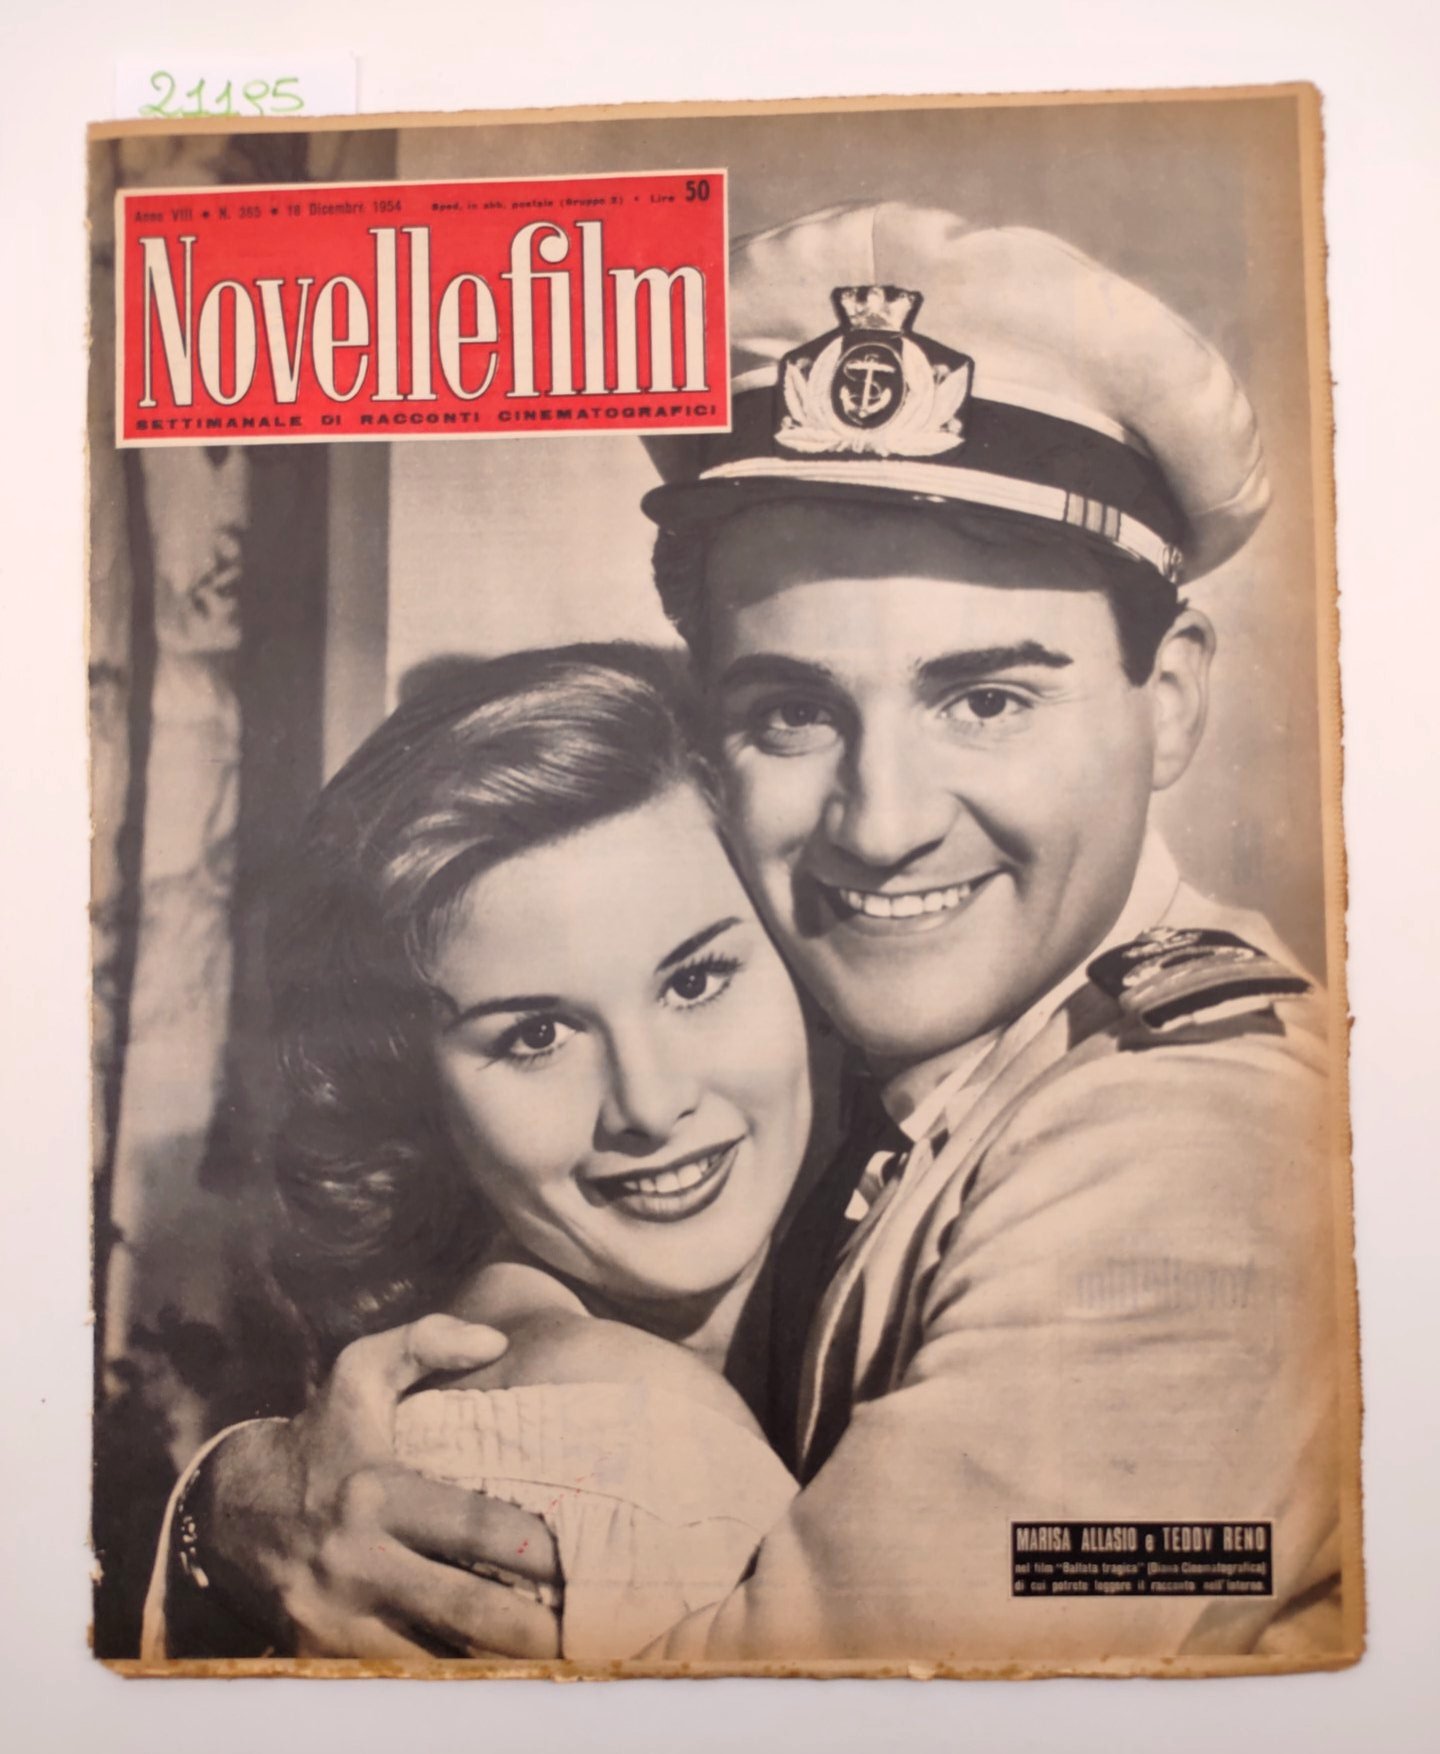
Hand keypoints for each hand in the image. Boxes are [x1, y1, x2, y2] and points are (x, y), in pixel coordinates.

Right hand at [200, 1314, 561, 1659]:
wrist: (232, 1508)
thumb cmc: (320, 1434)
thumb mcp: (361, 1370)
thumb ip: (428, 1340)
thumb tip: (497, 1342)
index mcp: (375, 1491)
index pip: (473, 1526)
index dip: (532, 1547)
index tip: (576, 1555)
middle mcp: (357, 1560)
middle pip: (463, 1608)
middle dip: (528, 1627)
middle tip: (580, 1628)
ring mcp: (337, 1616)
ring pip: (434, 1659)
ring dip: (493, 1663)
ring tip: (550, 1659)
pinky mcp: (323, 1654)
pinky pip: (399, 1677)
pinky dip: (446, 1677)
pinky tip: (491, 1671)